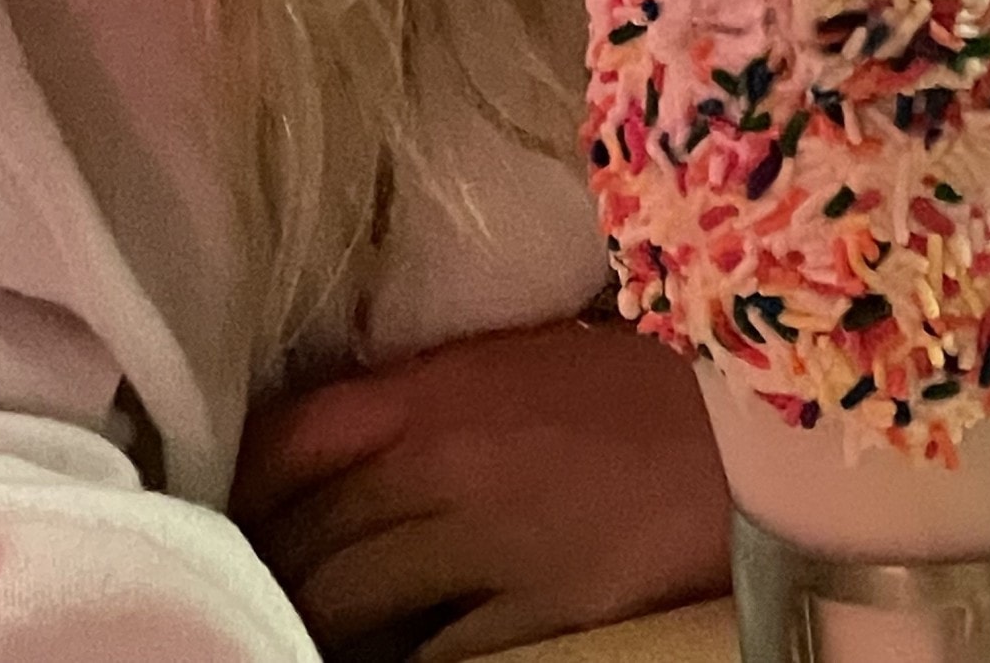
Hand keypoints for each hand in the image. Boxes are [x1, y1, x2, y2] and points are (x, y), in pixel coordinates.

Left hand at [230, 315, 730, 659]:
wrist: (765, 424)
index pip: (295, 436)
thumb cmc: (655, 381)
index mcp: (443, 384)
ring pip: (349, 601)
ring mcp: (493, 540)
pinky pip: (435, 659)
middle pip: (310, 532)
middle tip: (247, 595)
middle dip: (272, 570)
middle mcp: (447, 458)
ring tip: (304, 638)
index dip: (243, 484)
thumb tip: (353, 442)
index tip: (224, 516)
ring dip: (320, 625)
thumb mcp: (532, 358)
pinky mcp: (544, 612)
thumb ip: (437, 394)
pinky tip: (391, 662)